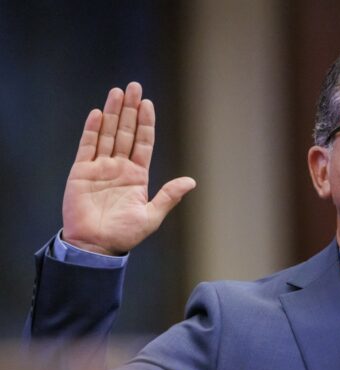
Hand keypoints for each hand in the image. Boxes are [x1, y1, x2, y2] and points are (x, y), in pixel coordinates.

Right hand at [62, 82, 195, 254]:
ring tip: (118, 92)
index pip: (143, 143)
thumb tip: (191, 181)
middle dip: (130, 110)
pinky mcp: (81, 172)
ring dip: (113, 113)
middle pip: (125, 132)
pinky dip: (93, 130)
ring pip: (108, 134)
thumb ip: (168, 196)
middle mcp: (119, 167)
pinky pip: (87, 147)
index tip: (148, 104)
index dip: (146, 123)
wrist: (96, 247)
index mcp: (137, 176)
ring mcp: (99, 168)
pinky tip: (99, 113)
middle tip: (134, 87)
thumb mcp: (151, 215)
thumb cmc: (124, 235)